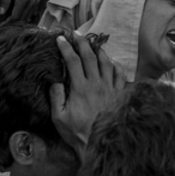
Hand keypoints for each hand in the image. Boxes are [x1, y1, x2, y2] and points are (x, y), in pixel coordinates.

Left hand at [0, 0, 43, 21]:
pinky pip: (35, 11)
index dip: (8, 22)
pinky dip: (29, 15)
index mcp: (23, 0)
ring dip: (21, 20)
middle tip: (5, 24)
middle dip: (14, 23)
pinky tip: (24, 15)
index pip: (16, 16)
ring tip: (13, 21)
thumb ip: (5, 0)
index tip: (1, 26)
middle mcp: (32, 2)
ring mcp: (37, 1)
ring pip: (29, 16)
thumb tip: (1, 12)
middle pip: (23, 18)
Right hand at [51, 32, 126, 158]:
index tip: (59, 39)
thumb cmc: (76, 131)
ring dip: (99, 51)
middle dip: (82, 42)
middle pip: (89, 57)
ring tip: (92, 44)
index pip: (72, 61)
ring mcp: (110, 88)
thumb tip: (54, 80)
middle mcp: (96, 84)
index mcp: (80, 88)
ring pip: (106, 63)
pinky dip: (116, 65)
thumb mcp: (58, 116)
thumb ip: (55, 97)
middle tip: (76, 33)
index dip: (65, 48)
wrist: (100, 142)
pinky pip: (120, 74)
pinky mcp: (119, 94)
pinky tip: (111, 61)